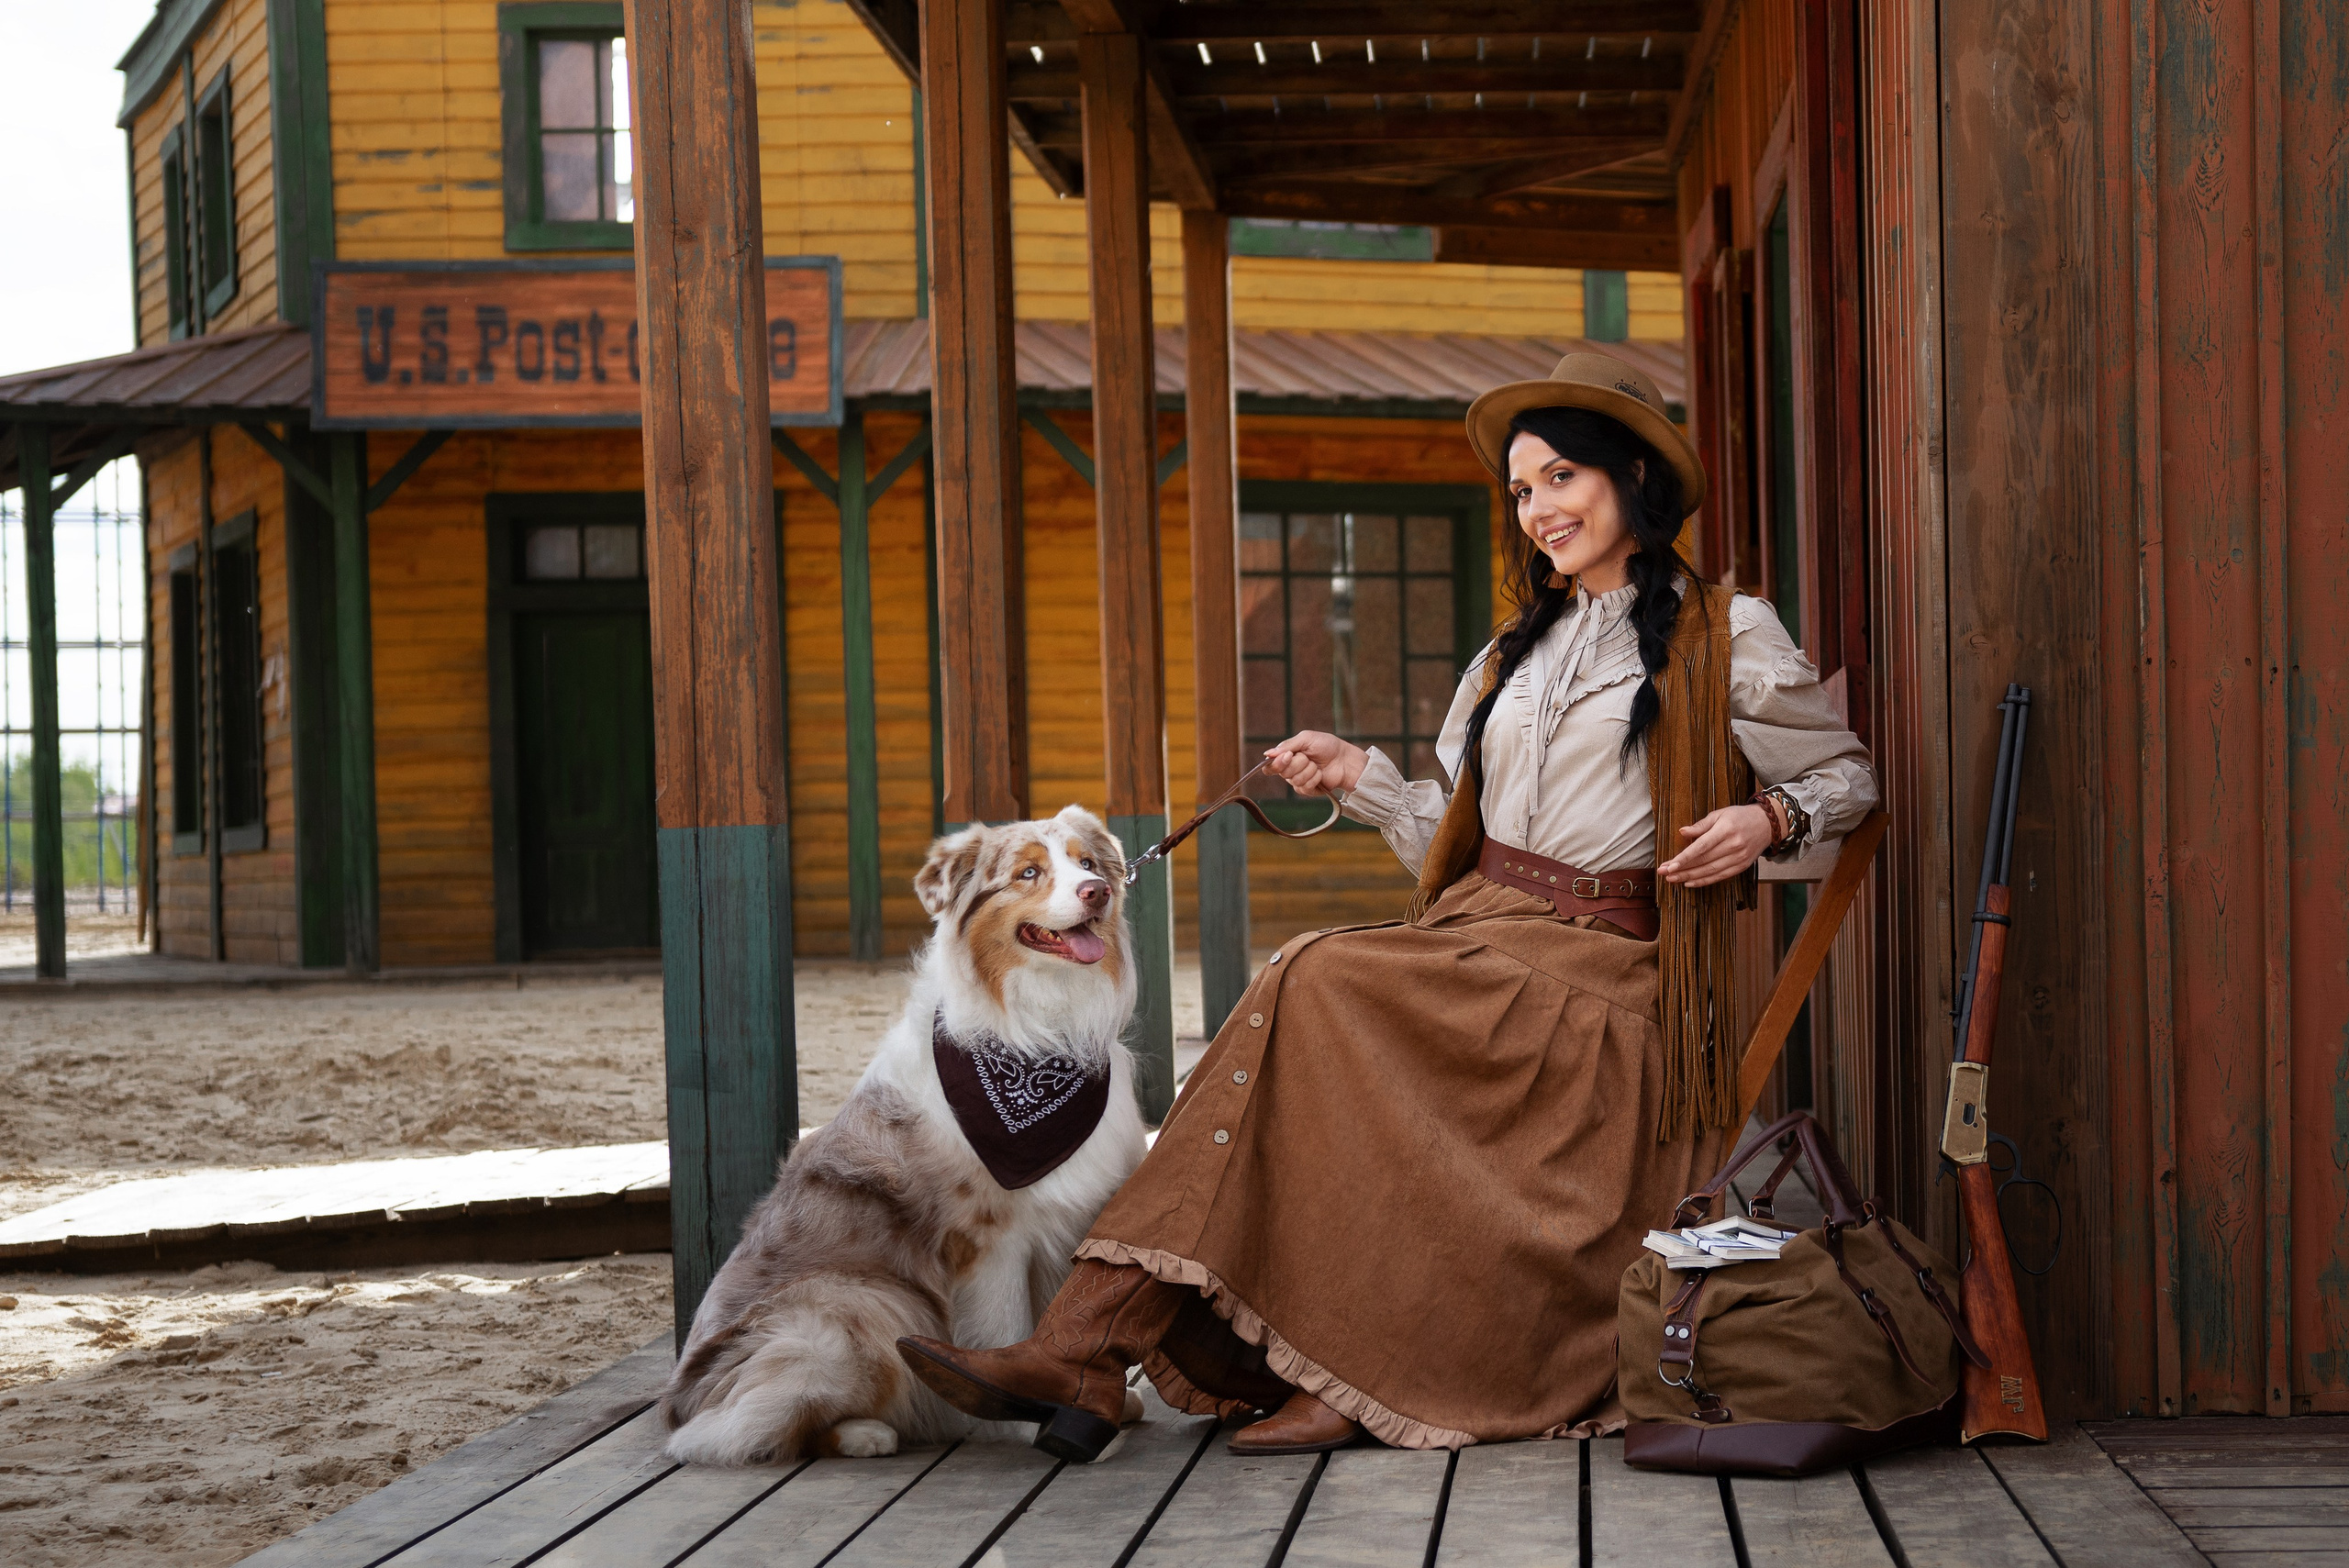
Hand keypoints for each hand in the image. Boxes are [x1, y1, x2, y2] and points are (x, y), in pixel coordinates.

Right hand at [1263, 731, 1367, 797]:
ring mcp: (1298, 781)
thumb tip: (1267, 754)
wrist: (1345, 759)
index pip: (1270, 766)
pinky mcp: (1308, 790)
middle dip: (1298, 763)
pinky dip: (1314, 778)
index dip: (1276, 763)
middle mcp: (1290, 770)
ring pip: (1294, 780)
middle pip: (1282, 772)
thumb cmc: (1327, 745)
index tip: (1288, 756)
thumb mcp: (1306, 739)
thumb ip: (1286, 746)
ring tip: (1317, 765)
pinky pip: (1304, 787)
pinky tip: (1320, 774)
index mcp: (1286, 757)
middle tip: (1309, 757)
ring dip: (1308, 770)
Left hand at [1659, 804, 1775, 886]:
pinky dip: (1704, 881)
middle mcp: (1733, 845)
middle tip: (1663, 873)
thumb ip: (1701, 825)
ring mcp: (1739, 858)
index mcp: (1726, 830)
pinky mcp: (1742, 866)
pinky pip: (1720, 877)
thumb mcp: (1720, 814)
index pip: (1701, 847)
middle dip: (1681, 869)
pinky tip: (1689, 882)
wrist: (1768, 824)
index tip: (1669, 865)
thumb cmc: (1740, 817)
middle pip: (1703, 861)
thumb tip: (1682, 832)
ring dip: (1689, 877)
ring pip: (1710, 871)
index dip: (1684, 858)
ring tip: (1672, 879)